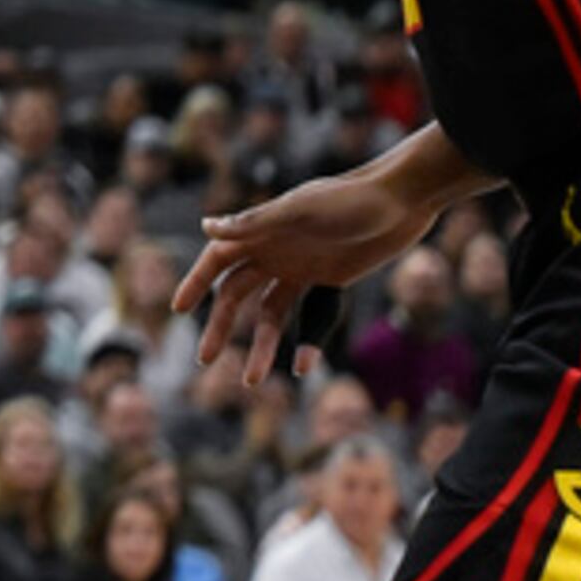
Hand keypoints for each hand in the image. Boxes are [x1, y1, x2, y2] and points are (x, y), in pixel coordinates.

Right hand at [173, 167, 430, 384]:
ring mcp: (300, 269)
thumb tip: (206, 227)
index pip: (217, 260)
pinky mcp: (328, 281)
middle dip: (220, 326)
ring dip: (260, 346)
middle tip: (204, 359)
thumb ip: (255, 222)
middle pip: (236, 295)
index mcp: (261, 232)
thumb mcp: (301, 210)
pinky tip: (301, 366)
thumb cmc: (349, 199)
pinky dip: (306, 342)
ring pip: (270, 314)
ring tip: (251, 381)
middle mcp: (274, 252)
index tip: (179, 309)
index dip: (196, 283)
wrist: (401, 203)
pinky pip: (310, 317)